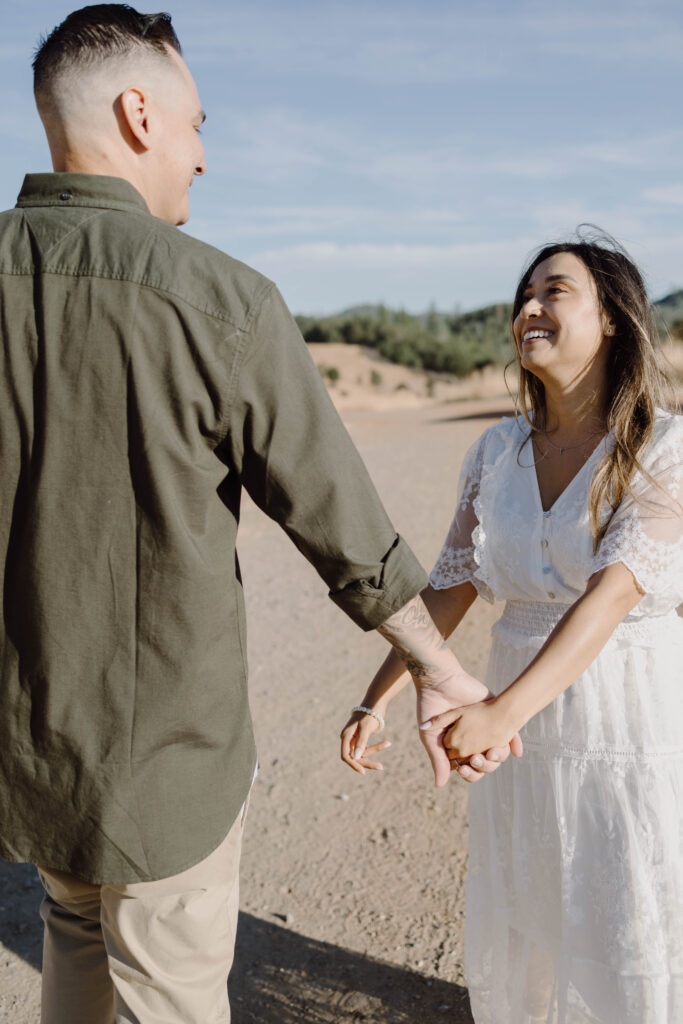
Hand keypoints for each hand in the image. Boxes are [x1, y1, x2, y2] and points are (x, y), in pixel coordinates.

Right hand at [340, 710, 391, 775]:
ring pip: (362, 752)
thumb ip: (361, 742)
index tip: (363, 772)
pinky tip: (387, 743)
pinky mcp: (361, 737)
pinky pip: (367, 747)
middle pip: (355, 756)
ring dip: (374, 751)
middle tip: (381, 766)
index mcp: (346, 736)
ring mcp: (354, 738)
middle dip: (367, 761)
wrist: (375, 701)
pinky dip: (376, 747)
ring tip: (388, 743)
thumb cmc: (369, 713)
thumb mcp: (366, 728)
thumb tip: (356, 758)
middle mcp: (348, 738)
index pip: (346, 756)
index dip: (353, 765)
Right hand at [415, 671, 516, 786]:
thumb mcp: (431, 737)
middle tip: (475, 759)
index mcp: (459, 745)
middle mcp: (475, 738)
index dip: (469, 772)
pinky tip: (513, 751)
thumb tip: (440, 785)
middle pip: (485, 762)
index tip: (464, 768)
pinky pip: (510, 733)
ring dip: (496, 758)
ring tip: (488, 753)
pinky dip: (514, 744)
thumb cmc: (430, 708)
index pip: (469, 767)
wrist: (438, 681)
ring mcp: (487, 727)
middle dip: (482, 766)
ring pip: (498, 752)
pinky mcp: (496, 712)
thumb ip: (438, 760)